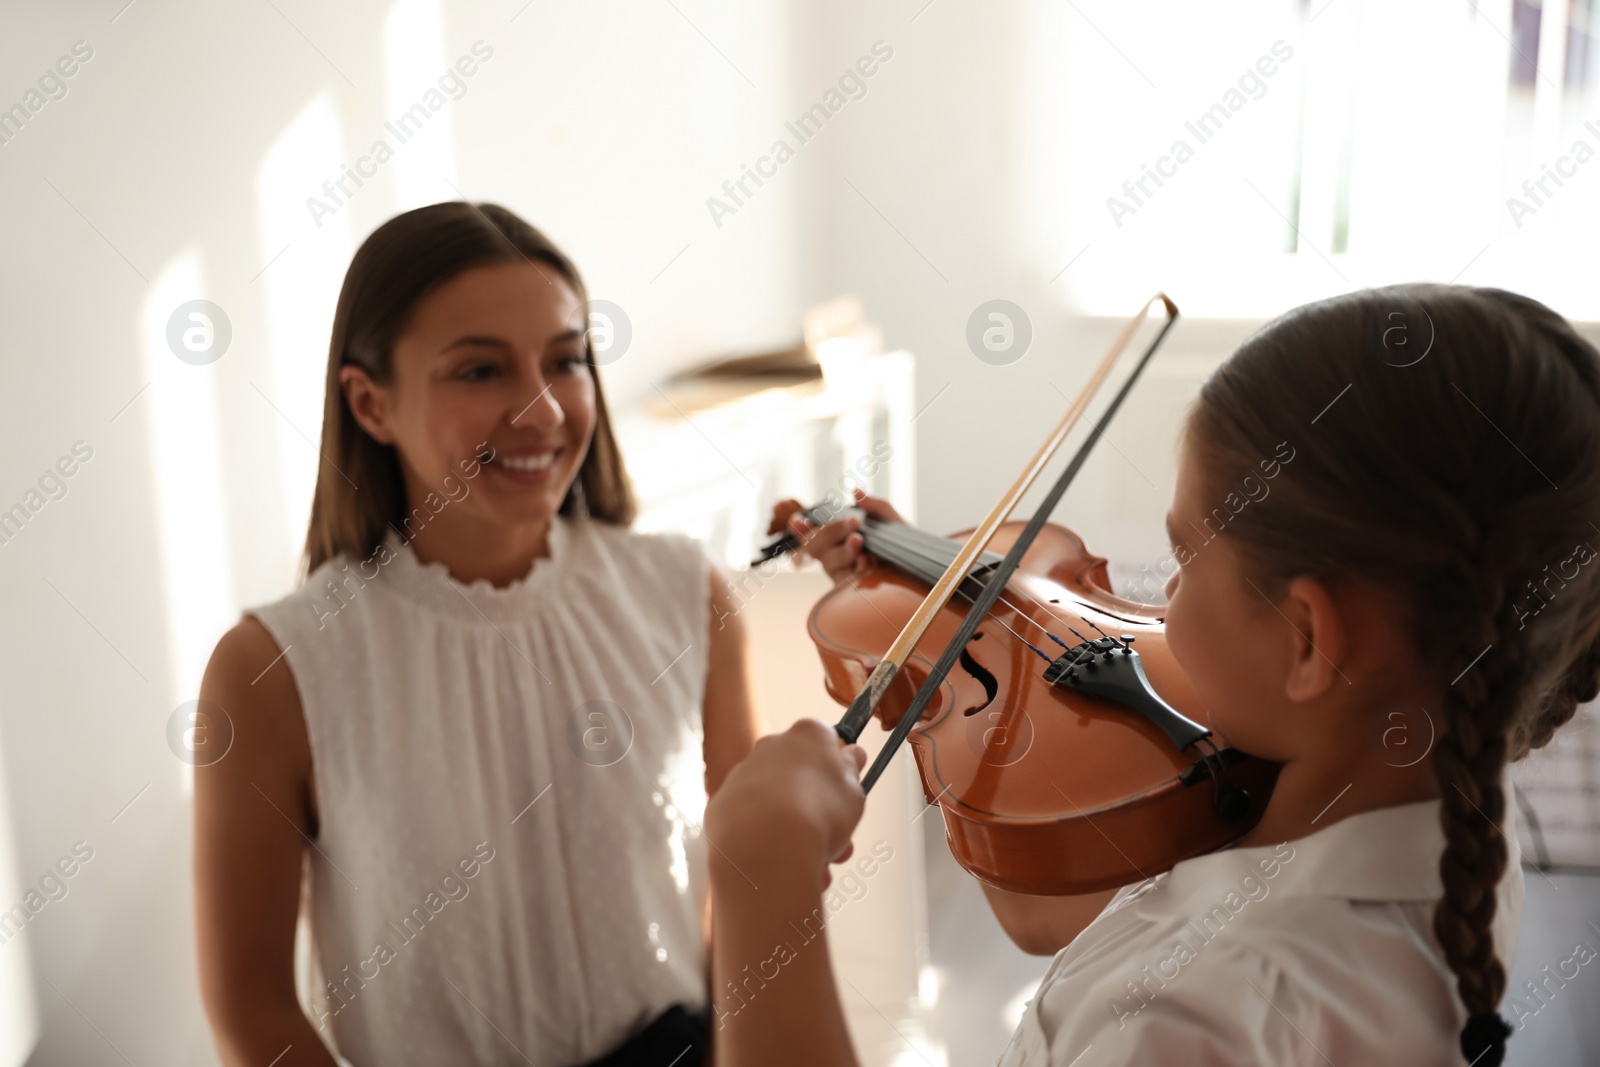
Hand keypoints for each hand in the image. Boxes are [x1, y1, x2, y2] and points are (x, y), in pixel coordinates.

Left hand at [704, 719, 867, 889]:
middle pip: (800, 774)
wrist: (766, 845)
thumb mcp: (854, 793)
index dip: (838, 767)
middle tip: (835, 840)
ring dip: (794, 828)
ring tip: (813, 864)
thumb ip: (851, 772)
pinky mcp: (722, 803)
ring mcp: (743, 774)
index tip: (845, 790)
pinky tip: (781, 865)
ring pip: (775, 801)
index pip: (826, 740)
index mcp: (808, 735)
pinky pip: (749, 820)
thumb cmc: (819, 814)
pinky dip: (764, 838)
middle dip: (818, 807)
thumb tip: (851, 754)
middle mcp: (771, 746)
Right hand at [771, 489, 906, 585]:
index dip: (800, 529)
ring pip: (829, 563)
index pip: (813, 535)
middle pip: (816, 546)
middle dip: (830, 531)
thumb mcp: (893, 522)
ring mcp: (844, 575)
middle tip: (853, 522)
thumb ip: (875, 506)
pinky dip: (854, 569)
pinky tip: (867, 563)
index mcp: (841, 540)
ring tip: (860, 543)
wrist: (925, 571)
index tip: (797, 520)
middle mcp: (838, 557)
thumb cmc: (907, 547)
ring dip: (843, 551)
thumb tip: (856, 492)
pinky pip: (844, 580)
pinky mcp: (853, 591)